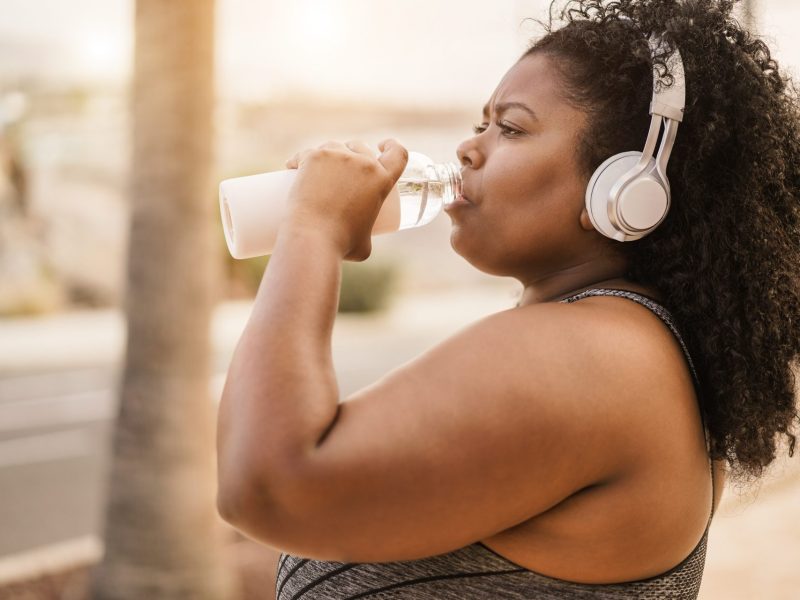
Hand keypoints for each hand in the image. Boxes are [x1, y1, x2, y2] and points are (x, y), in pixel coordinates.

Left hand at [283, 139, 407, 260]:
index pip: (397, 154)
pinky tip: (291, 167)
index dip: (392, 146)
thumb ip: (365, 236)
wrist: (313, 238)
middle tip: (340, 170)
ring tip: (316, 171)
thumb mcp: (364, 245)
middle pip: (360, 147)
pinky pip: (306, 152)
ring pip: (333, 146)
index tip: (382, 146)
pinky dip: (298, 160)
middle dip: (353, 152)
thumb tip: (358, 240)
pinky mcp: (312, 157)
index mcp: (382, 181)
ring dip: (328, 153)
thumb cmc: (340, 246)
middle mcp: (363, 163)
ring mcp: (337, 156)